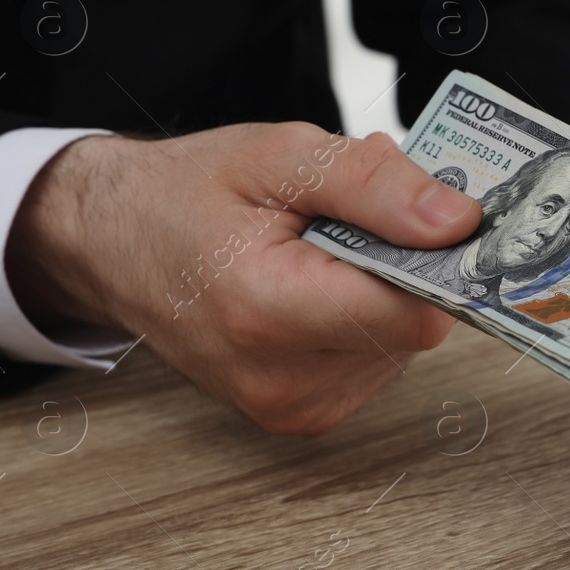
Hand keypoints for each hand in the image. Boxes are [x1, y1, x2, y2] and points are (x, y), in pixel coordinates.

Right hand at [6, 123, 480, 433]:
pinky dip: (361, 318)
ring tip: (321, 252)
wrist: (111, 243)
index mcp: (267, 312)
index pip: (414, 310)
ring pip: (400, 345)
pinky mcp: (300, 414)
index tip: (425, 216)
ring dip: (380, 291)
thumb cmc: (185, 195)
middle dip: (403, 265)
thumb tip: (458, 222)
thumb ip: (374, 186)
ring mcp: (289, 407)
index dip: (435, 258)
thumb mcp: (280, 156)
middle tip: (349, 221)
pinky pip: (374, 362)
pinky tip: (317, 287)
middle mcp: (279, 379)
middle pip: (412, 326)